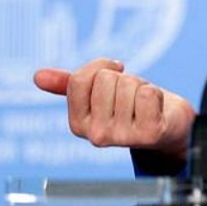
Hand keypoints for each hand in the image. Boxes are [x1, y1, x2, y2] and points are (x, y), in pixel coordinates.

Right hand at [34, 58, 195, 162]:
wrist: (169, 128)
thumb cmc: (133, 107)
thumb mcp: (99, 93)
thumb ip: (69, 84)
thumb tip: (37, 76)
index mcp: (77, 124)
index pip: (81, 78)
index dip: (102, 68)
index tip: (115, 74)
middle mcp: (96, 135)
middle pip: (107, 79)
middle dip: (124, 79)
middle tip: (132, 97)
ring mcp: (122, 137)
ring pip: (128, 84)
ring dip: (141, 87)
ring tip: (144, 104)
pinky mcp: (149, 134)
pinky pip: (148, 93)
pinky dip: (156, 93)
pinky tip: (156, 108)